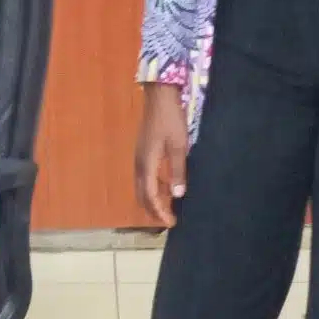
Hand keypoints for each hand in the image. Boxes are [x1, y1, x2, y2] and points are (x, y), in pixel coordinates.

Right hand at [134, 83, 188, 229]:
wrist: (160, 95)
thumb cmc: (171, 119)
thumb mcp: (179, 146)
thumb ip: (178, 171)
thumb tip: (177, 195)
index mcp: (147, 164)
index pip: (150, 196)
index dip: (160, 212)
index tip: (171, 223)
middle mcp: (139, 164)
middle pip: (142, 195)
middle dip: (154, 210)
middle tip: (169, 220)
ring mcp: (139, 157)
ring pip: (142, 187)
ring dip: (153, 200)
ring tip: (167, 207)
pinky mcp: (142, 152)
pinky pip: (145, 177)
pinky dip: (153, 188)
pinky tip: (166, 187)